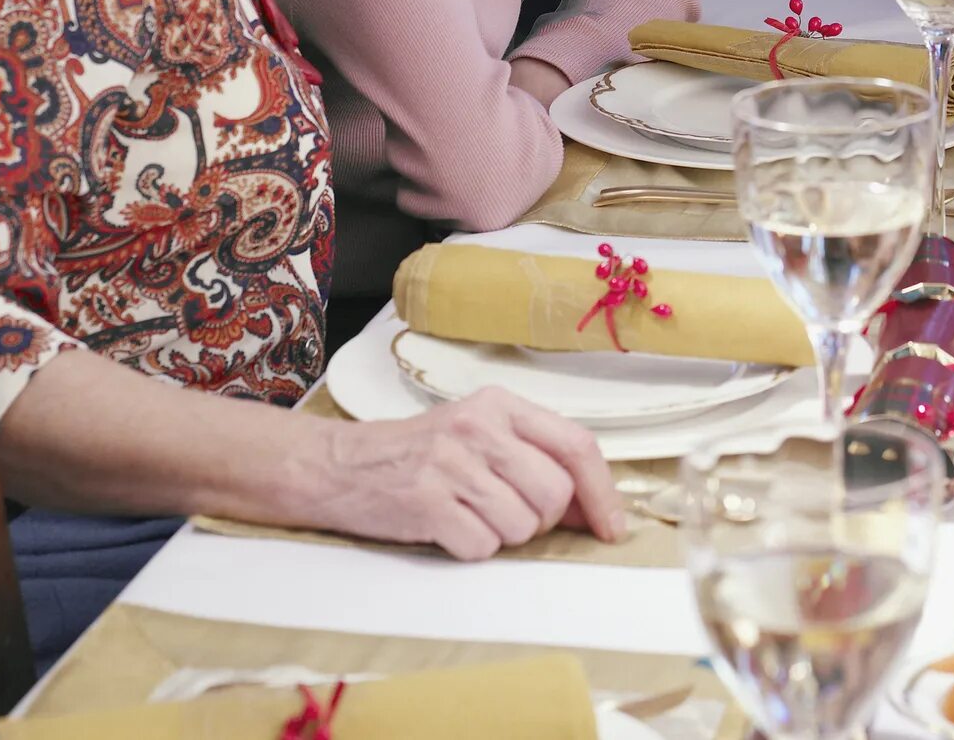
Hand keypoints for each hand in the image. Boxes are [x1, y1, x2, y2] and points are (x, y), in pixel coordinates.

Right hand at [319, 390, 624, 560]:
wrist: (341, 465)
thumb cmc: (420, 454)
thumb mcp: (479, 436)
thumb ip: (534, 458)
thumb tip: (592, 508)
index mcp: (501, 405)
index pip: (576, 444)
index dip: (603, 491)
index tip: (612, 526)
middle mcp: (479, 427)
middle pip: (555, 493)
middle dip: (543, 520)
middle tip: (510, 513)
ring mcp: (452, 463)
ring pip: (522, 525)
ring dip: (505, 535)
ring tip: (471, 515)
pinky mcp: (427, 501)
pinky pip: (482, 546)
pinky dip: (472, 548)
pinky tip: (447, 527)